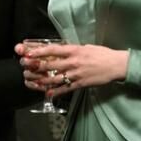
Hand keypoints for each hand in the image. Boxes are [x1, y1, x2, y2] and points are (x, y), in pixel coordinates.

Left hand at [14, 43, 128, 95]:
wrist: (116, 65)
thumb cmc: (101, 54)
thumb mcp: (85, 47)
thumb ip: (72, 49)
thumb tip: (60, 50)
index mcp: (74, 50)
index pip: (53, 50)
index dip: (39, 52)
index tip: (28, 53)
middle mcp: (73, 62)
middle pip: (50, 65)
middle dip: (35, 66)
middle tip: (25, 67)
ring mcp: (76, 74)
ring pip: (55, 79)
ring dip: (41, 81)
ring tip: (31, 81)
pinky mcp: (80, 84)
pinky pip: (65, 89)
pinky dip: (55, 92)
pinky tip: (47, 94)